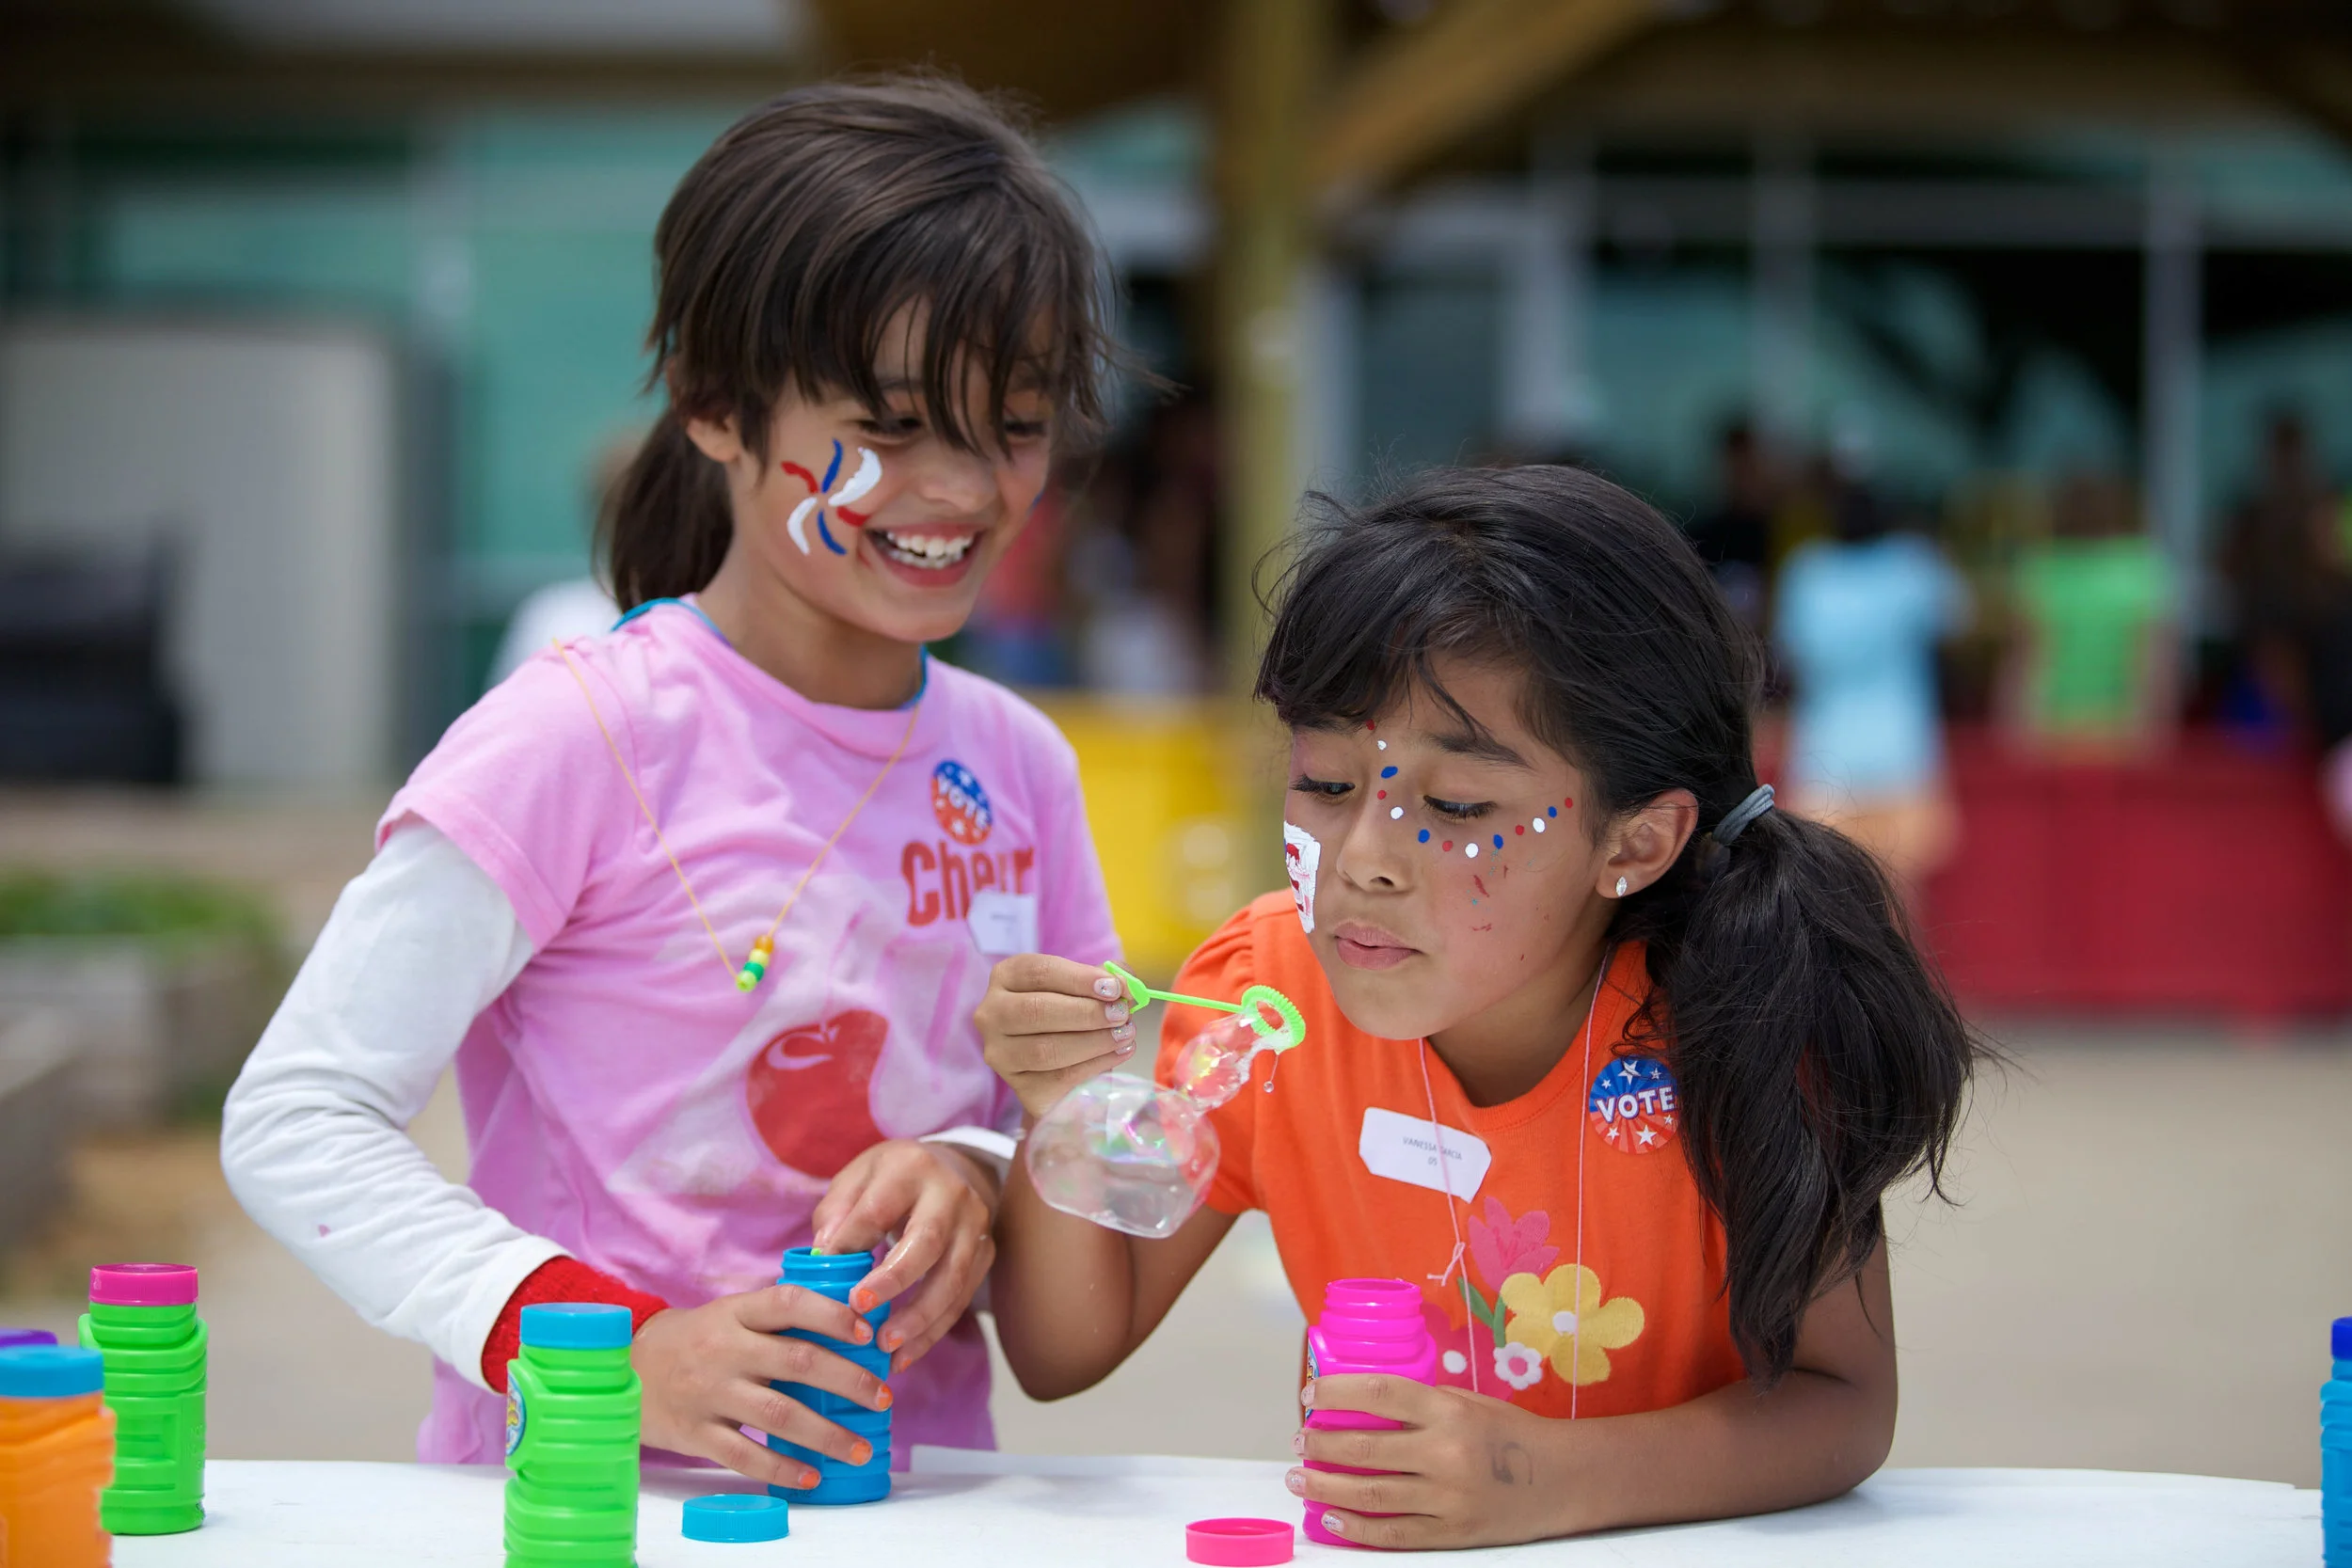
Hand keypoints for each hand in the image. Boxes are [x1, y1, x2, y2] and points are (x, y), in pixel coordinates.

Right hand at [632, 1285, 892, 1490]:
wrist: (626, 1369)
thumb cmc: (697, 1340)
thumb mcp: (731, 1314)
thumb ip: (778, 1318)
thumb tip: (851, 1320)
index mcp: (736, 1312)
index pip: (789, 1303)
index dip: (831, 1315)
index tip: (867, 1334)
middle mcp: (724, 1349)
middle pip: (796, 1361)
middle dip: (848, 1380)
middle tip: (884, 1397)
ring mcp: (709, 1393)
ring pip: (778, 1415)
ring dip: (827, 1434)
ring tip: (861, 1449)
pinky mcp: (695, 1433)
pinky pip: (743, 1456)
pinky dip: (781, 1468)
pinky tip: (811, 1476)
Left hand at [810, 1138, 996, 1373]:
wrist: (952, 1170)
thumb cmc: (891, 1180)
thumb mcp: (857, 1178)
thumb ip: (837, 1212)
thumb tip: (825, 1254)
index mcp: (911, 1169)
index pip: (879, 1210)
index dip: (853, 1245)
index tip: (827, 1278)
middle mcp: (951, 1194)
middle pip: (927, 1242)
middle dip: (894, 1282)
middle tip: (861, 1312)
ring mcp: (975, 1226)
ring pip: (952, 1279)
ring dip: (918, 1319)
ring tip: (885, 1346)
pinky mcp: (985, 1255)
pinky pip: (961, 1300)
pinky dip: (932, 1332)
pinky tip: (905, 1355)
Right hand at [974, 954, 1135, 1118]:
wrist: (1060, 1065)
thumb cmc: (1071, 1014)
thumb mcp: (1084, 987)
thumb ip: (1106, 979)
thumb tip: (1126, 982)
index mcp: (1005, 978)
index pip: (1037, 972)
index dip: (1079, 978)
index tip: (1114, 987)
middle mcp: (992, 1015)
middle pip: (1036, 1010)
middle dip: (1087, 1012)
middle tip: (1122, 1013)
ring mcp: (1001, 1055)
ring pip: (1046, 1049)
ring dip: (1094, 1041)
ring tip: (1125, 1034)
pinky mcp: (1021, 1088)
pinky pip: (1060, 1078)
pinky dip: (1096, 1064)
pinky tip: (1119, 1053)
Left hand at [1288, 1374, 1581, 1548]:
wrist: (1561, 1480)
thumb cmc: (1510, 1433)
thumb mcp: (1467, 1401)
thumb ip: (1420, 1402)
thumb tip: (1358, 1400)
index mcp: (1449, 1411)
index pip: (1379, 1394)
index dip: (1336, 1394)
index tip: (1309, 1397)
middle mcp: (1446, 1453)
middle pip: (1365, 1449)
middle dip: (1321, 1445)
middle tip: (1299, 1441)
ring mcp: (1448, 1499)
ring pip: (1370, 1495)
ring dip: (1325, 1487)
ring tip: (1300, 1479)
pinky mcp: (1451, 1534)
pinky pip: (1392, 1534)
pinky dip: (1355, 1529)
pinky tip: (1330, 1519)